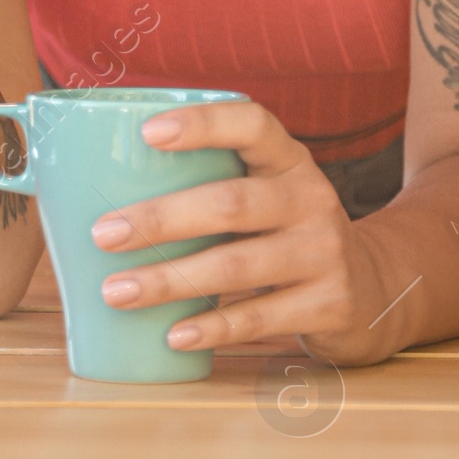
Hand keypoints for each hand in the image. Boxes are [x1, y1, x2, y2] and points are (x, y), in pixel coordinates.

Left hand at [88, 100, 402, 365]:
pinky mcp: (330, 305)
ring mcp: (324, 252)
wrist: (372, 287)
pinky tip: (172, 335)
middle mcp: (311, 197)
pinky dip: (212, 328)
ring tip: (116, 291)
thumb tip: (86, 179)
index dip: (203, 123)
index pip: (251, 123)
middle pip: (230, 202)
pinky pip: (260, 318)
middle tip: (102, 233)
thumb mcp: (262, 192)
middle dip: (160, 219)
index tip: (146, 132)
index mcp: (287, 159)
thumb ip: (204, 182)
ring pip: (237, 266)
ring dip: (170, 280)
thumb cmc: (281, 231)